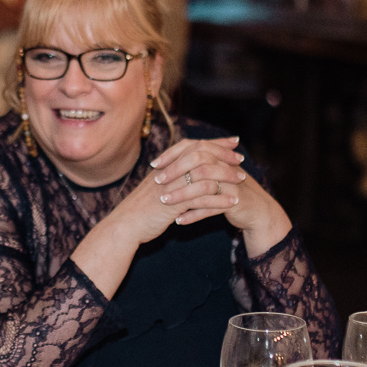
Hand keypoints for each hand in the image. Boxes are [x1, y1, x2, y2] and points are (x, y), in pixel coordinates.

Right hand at [96, 135, 244, 247]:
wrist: (124, 225)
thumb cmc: (140, 209)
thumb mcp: (155, 187)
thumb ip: (170, 176)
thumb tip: (186, 169)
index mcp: (165, 165)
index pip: (193, 146)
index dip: (214, 142)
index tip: (232, 141)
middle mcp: (168, 171)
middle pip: (201, 155)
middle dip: (223, 155)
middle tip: (240, 158)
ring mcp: (170, 186)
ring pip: (204, 175)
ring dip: (225, 176)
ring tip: (241, 179)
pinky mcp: (173, 204)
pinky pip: (202, 199)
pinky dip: (219, 199)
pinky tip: (232, 202)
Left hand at [153, 138, 291, 244]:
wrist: (256, 210)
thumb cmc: (230, 191)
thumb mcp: (214, 175)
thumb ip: (196, 166)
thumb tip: (170, 159)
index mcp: (218, 156)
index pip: (193, 147)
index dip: (172, 154)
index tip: (154, 164)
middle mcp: (226, 166)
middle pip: (198, 162)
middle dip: (176, 171)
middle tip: (158, 181)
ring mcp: (231, 183)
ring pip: (203, 186)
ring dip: (182, 194)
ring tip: (165, 202)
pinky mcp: (236, 201)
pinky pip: (212, 207)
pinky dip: (194, 215)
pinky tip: (179, 221)